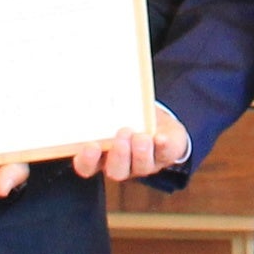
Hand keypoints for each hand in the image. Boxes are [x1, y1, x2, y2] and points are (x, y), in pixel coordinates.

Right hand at [70, 103, 193, 180]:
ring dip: (140, 152)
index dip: (87, 160)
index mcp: (101, 156)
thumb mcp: (112, 111)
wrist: (156, 124)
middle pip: (116, 171)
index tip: (91, 146)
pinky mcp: (165, 155)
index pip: (87, 166)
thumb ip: (101, 106)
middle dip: (119, 156)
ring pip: (141, 167)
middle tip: (121, 136)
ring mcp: (144, 164)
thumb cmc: (126, 117)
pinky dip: (163, 146)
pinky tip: (161, 138)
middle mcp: (122, 165)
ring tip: (141, 136)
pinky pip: (166, 154)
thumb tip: (90, 82)